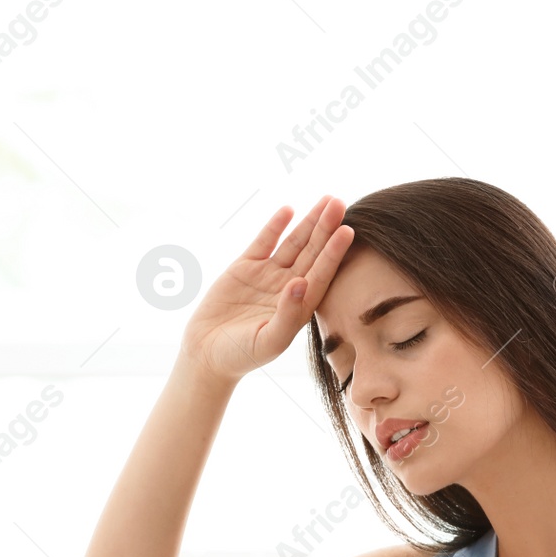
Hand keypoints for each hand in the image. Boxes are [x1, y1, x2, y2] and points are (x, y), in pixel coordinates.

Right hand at [179, 195, 354, 384]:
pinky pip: (264, 242)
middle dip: (326, 228)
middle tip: (339, 203)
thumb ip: (288, 314)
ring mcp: (268, 275)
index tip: (347, 230)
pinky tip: (288, 210)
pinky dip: (275, 226)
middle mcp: (289, 287)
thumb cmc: (242, 355)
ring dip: (308, 222)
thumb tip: (300, 283)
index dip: (334, 252)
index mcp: (300, 305)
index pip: (322, 273)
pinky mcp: (246, 268)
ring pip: (293, 243)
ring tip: (325, 201)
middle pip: (312, 252)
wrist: (208, 354)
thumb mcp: (269, 341)